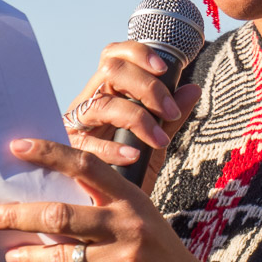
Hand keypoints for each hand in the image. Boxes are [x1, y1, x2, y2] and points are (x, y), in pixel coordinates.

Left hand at [0, 138, 235, 261]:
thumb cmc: (161, 254)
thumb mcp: (143, 217)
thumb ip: (106, 204)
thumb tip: (56, 195)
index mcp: (132, 198)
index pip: (87, 166)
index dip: (51, 154)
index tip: (19, 147)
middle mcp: (128, 224)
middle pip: (61, 214)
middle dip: (17, 215)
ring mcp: (124, 259)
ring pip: (61, 255)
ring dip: (30, 256)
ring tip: (12, 254)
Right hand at [63, 41, 200, 190]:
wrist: (106, 207)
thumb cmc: (128, 168)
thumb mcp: (153, 141)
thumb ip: (170, 117)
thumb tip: (193, 89)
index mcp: (107, 91)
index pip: (115, 55)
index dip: (138, 53)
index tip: (164, 69)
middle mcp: (89, 101)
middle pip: (111, 70)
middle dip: (146, 86)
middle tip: (169, 111)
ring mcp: (75, 124)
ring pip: (103, 104)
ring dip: (137, 118)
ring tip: (158, 139)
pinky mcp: (67, 152)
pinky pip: (88, 146)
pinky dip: (114, 149)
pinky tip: (135, 156)